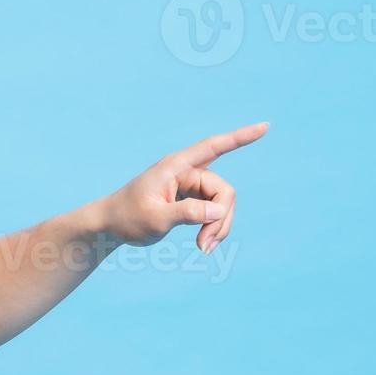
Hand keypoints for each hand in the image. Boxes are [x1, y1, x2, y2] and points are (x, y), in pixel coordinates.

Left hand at [100, 121, 268, 252]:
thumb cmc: (127, 218)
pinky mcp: (190, 199)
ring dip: (218, 227)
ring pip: (222, 204)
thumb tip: (219, 209)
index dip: (240, 138)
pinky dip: (213, 228)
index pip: (213, 147)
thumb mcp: (155, 218)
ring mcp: (190, 186)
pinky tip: (204, 244)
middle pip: (224, 191)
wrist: (110, 226)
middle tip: (204, 246)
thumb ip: (187, 213)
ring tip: (203, 248)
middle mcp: (186, 172)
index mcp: (175, 167)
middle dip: (221, 219)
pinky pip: (214, 211)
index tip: (265, 126)